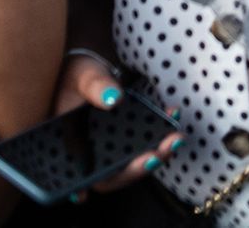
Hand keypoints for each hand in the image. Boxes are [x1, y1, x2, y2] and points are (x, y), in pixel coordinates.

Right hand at [53, 51, 181, 197]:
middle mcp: (90, 153)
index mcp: (72, 146)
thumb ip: (94, 86)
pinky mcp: (125, 136)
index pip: (87, 175)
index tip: (134, 170)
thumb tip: (112, 98)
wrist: (87, 68)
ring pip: (131, 161)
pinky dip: (159, 133)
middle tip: (162, 151)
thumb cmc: (77, 75)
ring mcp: (109, 147)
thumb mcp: (82, 76)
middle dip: (140, 166)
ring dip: (156, 153)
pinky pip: (142, 142)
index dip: (106, 180)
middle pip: (114, 173)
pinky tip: (173, 114)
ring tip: (176, 138)